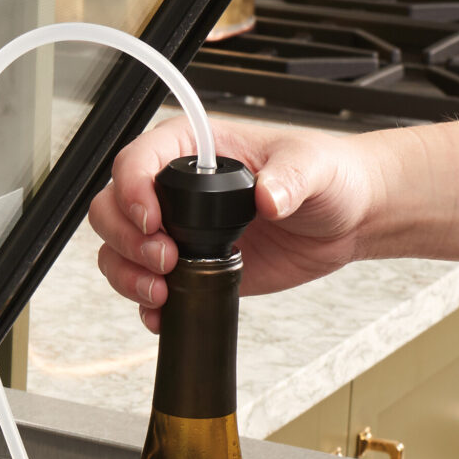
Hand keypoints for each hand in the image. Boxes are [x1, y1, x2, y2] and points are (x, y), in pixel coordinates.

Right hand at [86, 116, 382, 331]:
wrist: (346, 219)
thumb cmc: (328, 176)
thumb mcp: (313, 166)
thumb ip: (290, 178)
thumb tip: (269, 197)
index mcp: (194, 149)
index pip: (137, 161)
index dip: (132, 191)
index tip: (152, 219)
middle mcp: (176, 189)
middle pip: (112, 208)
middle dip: (126, 239)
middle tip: (165, 259)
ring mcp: (178, 231)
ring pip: (118, 249)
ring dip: (127, 273)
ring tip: (161, 289)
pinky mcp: (188, 267)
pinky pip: (144, 285)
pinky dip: (143, 302)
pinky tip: (163, 309)